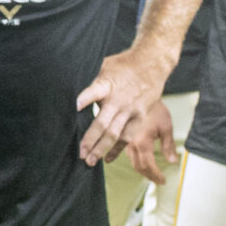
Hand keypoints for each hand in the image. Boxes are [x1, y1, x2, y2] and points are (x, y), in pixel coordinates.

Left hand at [76, 46, 173, 172]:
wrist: (152, 64)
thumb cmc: (124, 65)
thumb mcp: (106, 66)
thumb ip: (93, 81)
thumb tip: (73, 92)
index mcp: (107, 84)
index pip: (94, 91)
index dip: (85, 99)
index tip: (75, 107)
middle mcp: (118, 100)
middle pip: (102, 122)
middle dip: (90, 140)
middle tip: (80, 153)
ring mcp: (130, 110)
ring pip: (114, 134)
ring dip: (101, 149)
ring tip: (90, 161)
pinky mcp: (139, 116)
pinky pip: (127, 136)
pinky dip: (117, 149)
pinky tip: (108, 159)